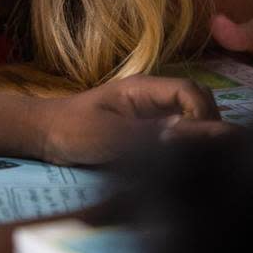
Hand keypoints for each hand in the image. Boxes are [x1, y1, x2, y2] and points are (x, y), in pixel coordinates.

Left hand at [37, 75, 229, 165]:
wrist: (44, 135)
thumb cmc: (72, 130)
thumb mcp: (111, 136)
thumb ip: (153, 135)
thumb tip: (194, 134)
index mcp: (144, 89)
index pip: (192, 92)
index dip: (203, 115)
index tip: (198, 143)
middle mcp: (153, 98)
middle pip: (199, 102)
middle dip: (208, 125)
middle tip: (206, 155)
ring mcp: (151, 113)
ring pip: (191, 117)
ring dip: (200, 135)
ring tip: (198, 161)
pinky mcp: (147, 130)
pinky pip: (178, 132)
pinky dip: (187, 145)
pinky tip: (184, 164)